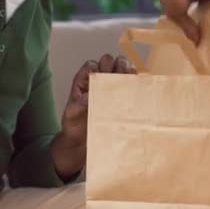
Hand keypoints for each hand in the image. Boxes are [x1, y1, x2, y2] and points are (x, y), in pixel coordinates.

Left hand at [51, 54, 134, 178]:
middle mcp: (100, 81)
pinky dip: (136, 82)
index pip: (92, 65)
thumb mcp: (72, 115)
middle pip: (110, 63)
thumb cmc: (75, 128)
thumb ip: (78, 104)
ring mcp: (113, 89)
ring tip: (129, 75)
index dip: (96, 67)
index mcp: (85, 81)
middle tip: (118, 72)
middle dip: (115, 64)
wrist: (83, 145)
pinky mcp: (125, 99)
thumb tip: (89, 95)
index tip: (99, 75)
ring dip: (127, 70)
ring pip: (123, 70)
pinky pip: (133, 85)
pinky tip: (137, 85)